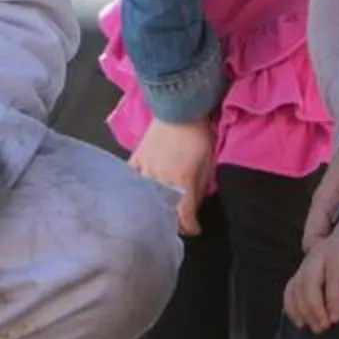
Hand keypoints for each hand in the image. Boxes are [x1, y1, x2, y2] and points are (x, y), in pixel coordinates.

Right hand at [127, 117, 217, 234]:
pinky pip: (131, 183)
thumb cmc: (198, 136)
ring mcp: (145, 172)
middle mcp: (162, 182)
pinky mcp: (135, 162)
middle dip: (171, 223)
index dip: (191, 228)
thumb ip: (199, 188)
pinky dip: (135, 192)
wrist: (178, 109)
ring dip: (153, 210)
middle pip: (163, 214)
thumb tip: (193, 207)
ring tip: (156, 215)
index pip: (185, 218)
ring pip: (145, 202)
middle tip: (176, 224)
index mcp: (182, 183)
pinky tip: (137, 197)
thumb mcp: (207, 164)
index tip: (195, 229)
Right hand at [283, 207, 338, 332]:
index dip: (333, 300)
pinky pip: (289, 290)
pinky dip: (291, 307)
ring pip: (297, 288)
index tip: (336, 319)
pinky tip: (301, 322)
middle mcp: (318, 255)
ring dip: (303, 311)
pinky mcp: (300, 272)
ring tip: (317, 329)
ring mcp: (306, 263)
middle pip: (309, 282)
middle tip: (324, 327)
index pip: (333, 277)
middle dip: (314, 307)